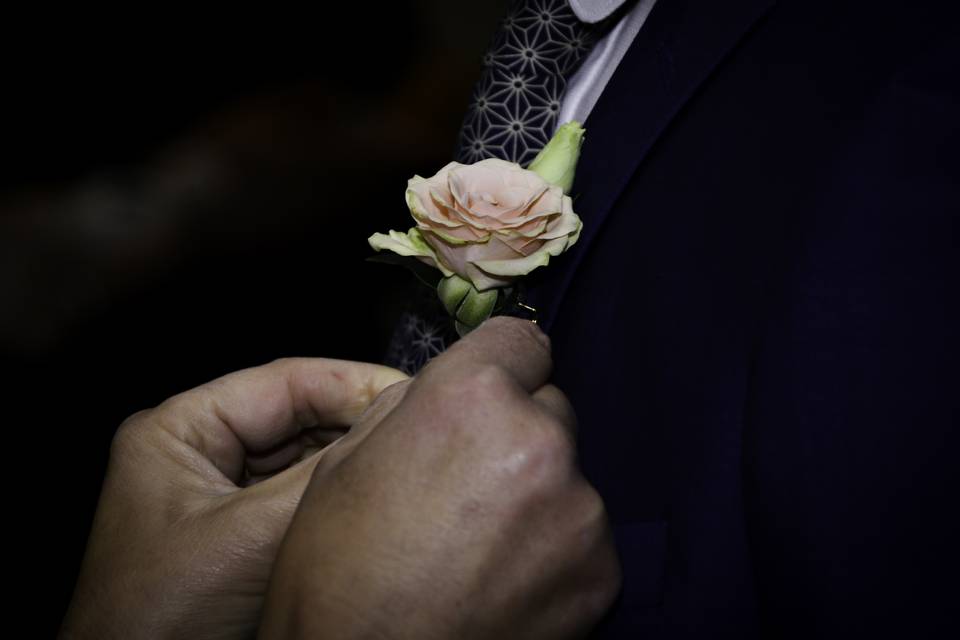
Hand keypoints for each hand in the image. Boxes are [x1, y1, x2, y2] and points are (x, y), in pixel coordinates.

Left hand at [59, 358, 406, 639]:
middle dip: (356, 423)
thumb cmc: (157, 622)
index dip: (353, 383)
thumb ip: (321, 476)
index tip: (411, 390)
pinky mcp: (241, 539)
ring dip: (351, 462)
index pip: (284, 382)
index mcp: (179, 431)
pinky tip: (376, 499)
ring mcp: (221, 498)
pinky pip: (300, 502)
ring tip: (406, 458)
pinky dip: (337, 499)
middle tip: (418, 428)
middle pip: (299, 418)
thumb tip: (390, 426)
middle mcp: (200, 455)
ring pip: (304, 461)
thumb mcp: (248, 537)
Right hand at [259, 317, 620, 639]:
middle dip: (515, 434)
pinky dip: (554, 549)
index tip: (491, 389)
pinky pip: (582, 534)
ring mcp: (580, 511)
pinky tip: (506, 579)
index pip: (522, 340)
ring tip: (481, 545)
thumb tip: (454, 388)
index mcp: (470, 400)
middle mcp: (538, 442)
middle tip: (469, 486)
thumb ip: (415, 406)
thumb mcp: (348, 461)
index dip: (500, 365)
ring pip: (568, 474)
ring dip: (537, 495)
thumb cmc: (336, 574)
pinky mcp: (601, 571)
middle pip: (548, 409)